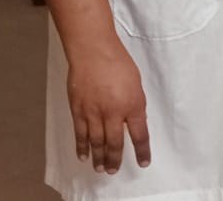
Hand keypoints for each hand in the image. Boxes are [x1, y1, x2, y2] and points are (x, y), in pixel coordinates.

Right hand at [66, 40, 149, 173]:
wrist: (93, 52)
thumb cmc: (118, 63)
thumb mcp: (136, 84)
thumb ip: (135, 105)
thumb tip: (134, 121)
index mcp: (133, 105)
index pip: (140, 135)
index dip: (142, 151)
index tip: (143, 162)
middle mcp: (114, 113)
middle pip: (115, 143)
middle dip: (116, 159)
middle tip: (114, 171)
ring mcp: (94, 113)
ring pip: (96, 142)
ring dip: (99, 158)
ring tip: (101, 168)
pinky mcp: (78, 110)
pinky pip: (80, 134)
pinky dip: (81, 147)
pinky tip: (83, 156)